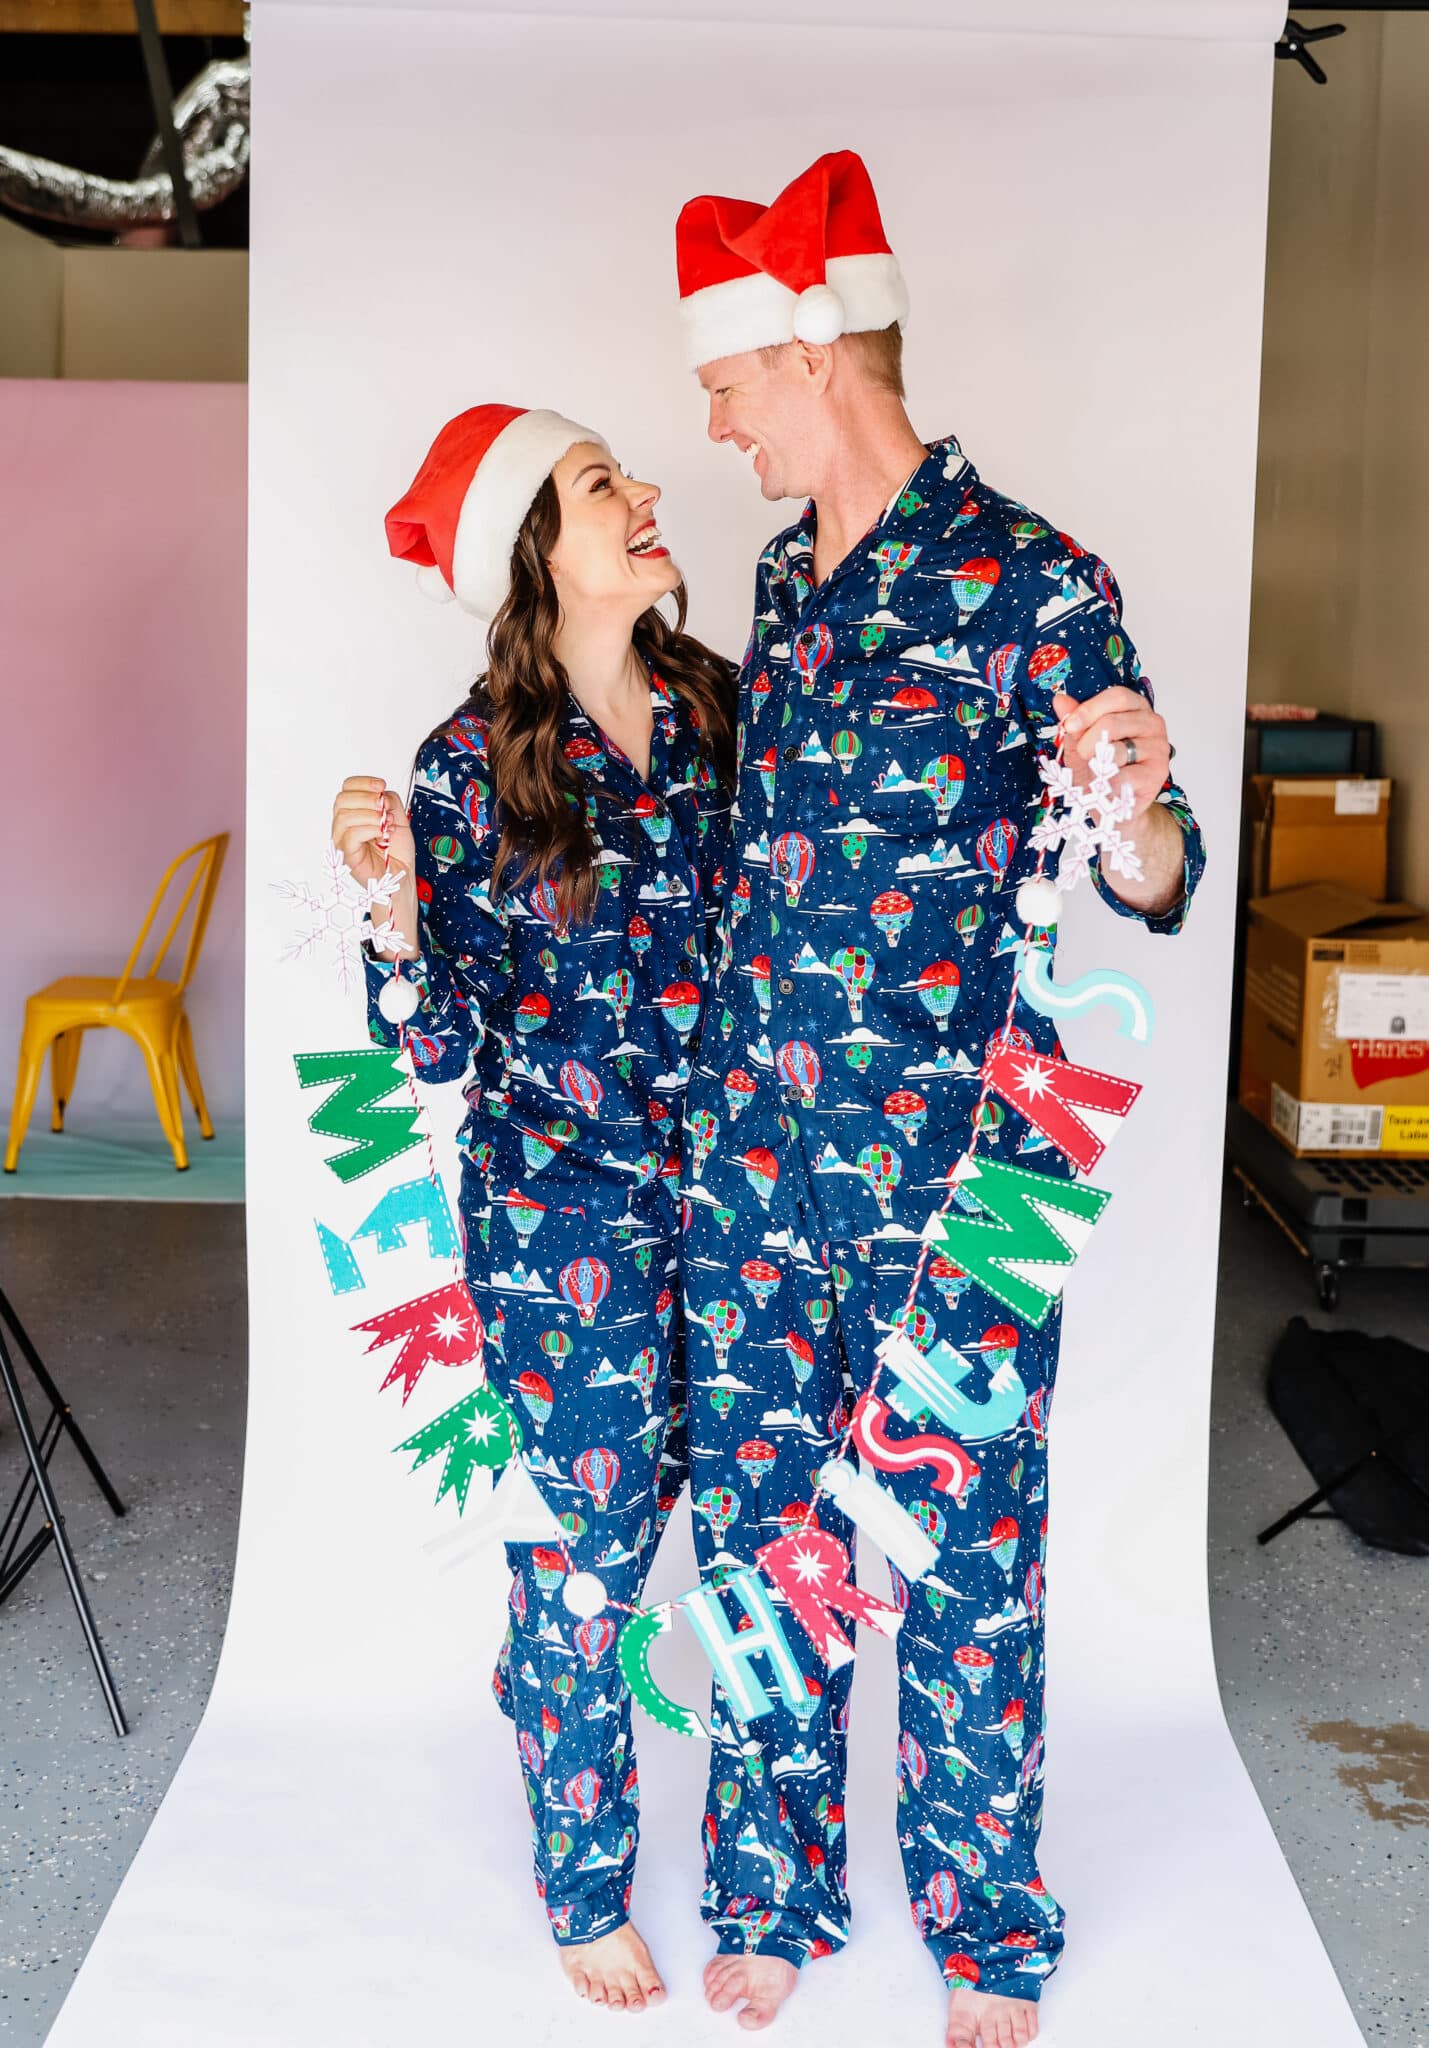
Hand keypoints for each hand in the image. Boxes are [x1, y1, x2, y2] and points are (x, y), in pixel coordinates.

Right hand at [331, 774, 415, 889]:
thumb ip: (390, 801)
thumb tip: (381, 793)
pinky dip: (370, 829)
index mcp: (354, 812)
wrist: (402, 875)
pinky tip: (383, 834)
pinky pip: (351, 835)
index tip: (381, 785)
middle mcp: (344, 825)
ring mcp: (342, 840)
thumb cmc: (396, 851)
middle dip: (367, 798)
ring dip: (371, 816)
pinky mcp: (346, 854)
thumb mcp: (399, 817)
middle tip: (385, 807)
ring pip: (345, 816)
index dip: (363, 782)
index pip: (347, 788)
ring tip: (387, 824)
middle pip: (342, 799)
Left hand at [1050, 688, 1170, 823]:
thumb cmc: (1099, 768)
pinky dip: (1108, 783)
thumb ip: (1074, 721)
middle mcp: (1152, 723)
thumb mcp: (1081, 741)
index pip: (1117, 697)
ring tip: (1098, 771)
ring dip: (1098, 764)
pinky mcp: (1157, 772)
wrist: (1111, 803)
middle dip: (1088, 740)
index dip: (1089, 710)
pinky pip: (1124, 775)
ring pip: (1118, 749)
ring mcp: (1158, 747)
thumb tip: (1060, 700)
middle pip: (1114, 722)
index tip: (1069, 725)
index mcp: (1135, 707)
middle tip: (1082, 754)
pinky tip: (1107, 786)